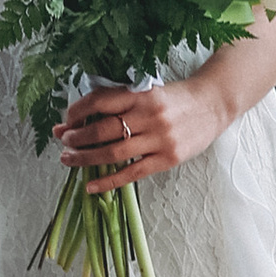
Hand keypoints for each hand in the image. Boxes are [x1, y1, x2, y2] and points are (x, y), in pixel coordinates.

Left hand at [55, 75, 231, 195]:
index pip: (101, 101)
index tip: (66, 118)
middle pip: (103, 129)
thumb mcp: (150, 90)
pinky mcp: (166, 159)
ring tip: (68, 160)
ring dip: (86, 158)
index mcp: (142, 94)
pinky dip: (108, 182)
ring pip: (113, 152)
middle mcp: (148, 115)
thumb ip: (125, 100)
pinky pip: (132, 173)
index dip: (79, 110)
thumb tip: (88, 114)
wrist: (213, 104)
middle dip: (77, 136)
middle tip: (62, 140)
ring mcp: (158, 139)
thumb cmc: (177, 97)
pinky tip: (91, 186)